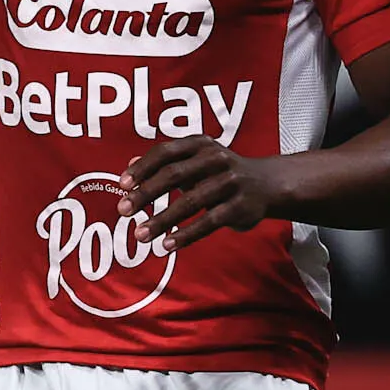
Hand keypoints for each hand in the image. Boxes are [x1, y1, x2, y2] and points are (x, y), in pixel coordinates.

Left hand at [128, 134, 281, 248]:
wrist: (268, 184)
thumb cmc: (218, 172)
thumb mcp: (194, 160)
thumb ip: (163, 163)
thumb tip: (128, 164)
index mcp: (200, 145)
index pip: (165, 152)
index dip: (142, 168)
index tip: (122, 184)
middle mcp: (216, 159)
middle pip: (174, 174)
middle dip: (145, 194)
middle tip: (122, 210)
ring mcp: (231, 182)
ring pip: (190, 202)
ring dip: (162, 220)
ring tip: (140, 235)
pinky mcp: (241, 206)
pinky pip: (209, 222)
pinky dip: (186, 234)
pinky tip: (167, 245)